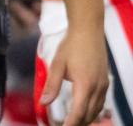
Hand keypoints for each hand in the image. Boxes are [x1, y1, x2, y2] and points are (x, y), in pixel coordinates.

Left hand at [35, 1, 107, 125]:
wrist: (88, 31)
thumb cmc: (71, 46)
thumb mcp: (57, 65)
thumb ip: (51, 85)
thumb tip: (43, 102)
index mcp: (85, 85)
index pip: (79, 112)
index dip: (70, 123)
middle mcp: (98, 88)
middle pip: (89, 114)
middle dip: (77, 123)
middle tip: (64, 125)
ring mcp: (104, 85)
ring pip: (96, 110)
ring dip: (85, 118)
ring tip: (72, 121)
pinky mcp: (105, 82)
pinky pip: (100, 102)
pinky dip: (92, 110)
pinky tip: (84, 110)